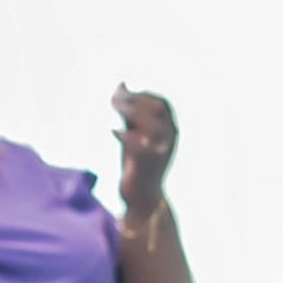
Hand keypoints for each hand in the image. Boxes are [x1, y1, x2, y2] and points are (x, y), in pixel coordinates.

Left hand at [111, 82, 177, 215]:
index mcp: (169, 130)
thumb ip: (129, 112)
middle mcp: (169, 139)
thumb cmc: (137, 163)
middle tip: (113, 99)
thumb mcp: (134, 133)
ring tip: (112, 109)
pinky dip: (125, 135)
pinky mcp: (147, 164)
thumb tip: (121, 84)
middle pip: (158, 109)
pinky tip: (113, 132)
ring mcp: (160, 151)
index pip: (161, 103)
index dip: (141, 94)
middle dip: (135, 99)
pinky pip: (139, 145)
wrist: (143, 197)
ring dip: (131, 112)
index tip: (121, 91)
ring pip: (153, 124)